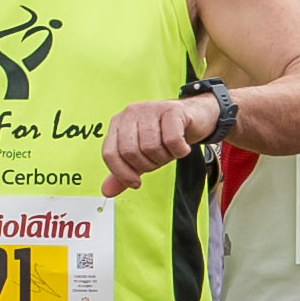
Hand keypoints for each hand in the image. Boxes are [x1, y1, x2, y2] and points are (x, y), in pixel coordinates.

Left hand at [100, 88, 225, 185]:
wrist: (192, 118)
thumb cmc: (163, 136)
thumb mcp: (141, 156)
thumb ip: (123, 172)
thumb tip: (107, 191)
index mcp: (118, 123)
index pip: (110, 153)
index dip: (122, 173)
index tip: (136, 182)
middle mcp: (131, 113)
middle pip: (130, 152)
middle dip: (147, 165)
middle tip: (159, 159)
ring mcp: (151, 109)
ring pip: (151, 147)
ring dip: (165, 157)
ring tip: (170, 151)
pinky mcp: (171, 110)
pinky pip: (172, 140)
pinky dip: (179, 150)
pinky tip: (181, 147)